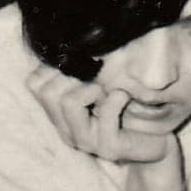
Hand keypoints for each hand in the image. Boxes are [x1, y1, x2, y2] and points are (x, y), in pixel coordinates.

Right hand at [27, 64, 170, 163]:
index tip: (80, 67)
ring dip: (93, 88)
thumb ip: (83, 71)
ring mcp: (85, 141)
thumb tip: (75, 42)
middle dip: (74, 76)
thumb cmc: (128, 108)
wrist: (156, 144)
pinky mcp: (109, 148)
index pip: (34, 84)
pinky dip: (117, 98)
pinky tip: (125, 98)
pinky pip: (105, 113)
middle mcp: (66, 130)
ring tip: (110, 92)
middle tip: (98, 81)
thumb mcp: (101, 84)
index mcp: (60, 115)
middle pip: (47, 92)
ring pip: (69, 102)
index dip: (54, 67)